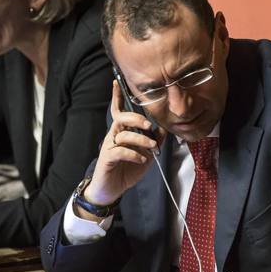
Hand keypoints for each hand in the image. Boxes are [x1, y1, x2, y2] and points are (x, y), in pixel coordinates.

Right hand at [85, 81, 165, 205]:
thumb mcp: (146, 154)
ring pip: (123, 134)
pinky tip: (142, 160)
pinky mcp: (107, 158)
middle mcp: (114, 136)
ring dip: (140, 139)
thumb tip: (163, 128)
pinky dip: (134, 154)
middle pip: (121, 118)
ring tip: (151, 148)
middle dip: (136, 118)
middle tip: (149, 126)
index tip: (116, 82)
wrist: (111, 190)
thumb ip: (153, 140)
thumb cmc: (127, 169)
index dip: (117, 97)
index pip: (118, 111)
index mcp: (122, 132)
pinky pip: (120, 151)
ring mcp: (109, 146)